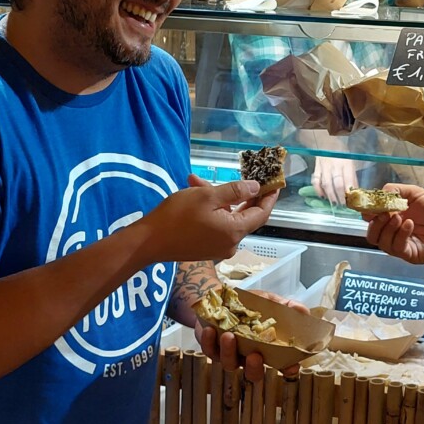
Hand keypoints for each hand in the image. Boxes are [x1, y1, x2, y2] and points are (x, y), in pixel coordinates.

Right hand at [141, 175, 276, 262]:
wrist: (149, 242)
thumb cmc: (177, 216)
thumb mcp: (207, 196)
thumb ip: (235, 191)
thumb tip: (256, 187)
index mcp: (235, 231)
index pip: (262, 213)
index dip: (269, 197)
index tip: (274, 183)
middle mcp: (231, 243)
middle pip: (245, 215)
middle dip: (240, 193)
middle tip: (241, 175)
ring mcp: (218, 248)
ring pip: (227, 217)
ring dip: (219, 199)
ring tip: (197, 181)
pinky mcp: (206, 248)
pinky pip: (216, 225)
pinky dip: (211, 210)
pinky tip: (194, 193)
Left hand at [195, 291, 309, 382]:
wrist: (221, 297)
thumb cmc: (249, 303)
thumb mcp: (269, 302)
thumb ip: (286, 307)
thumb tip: (302, 310)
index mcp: (266, 348)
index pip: (281, 365)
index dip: (287, 369)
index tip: (291, 367)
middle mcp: (249, 356)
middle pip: (254, 373)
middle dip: (254, 368)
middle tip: (254, 355)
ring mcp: (231, 354)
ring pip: (230, 364)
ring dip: (229, 352)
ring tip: (229, 335)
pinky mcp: (212, 348)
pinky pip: (210, 351)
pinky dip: (209, 342)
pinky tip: (210, 330)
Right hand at [312, 156, 357, 204]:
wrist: (326, 142)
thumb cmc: (341, 153)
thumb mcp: (351, 162)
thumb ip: (352, 177)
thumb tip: (355, 192)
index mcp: (346, 162)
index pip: (348, 179)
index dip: (349, 191)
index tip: (350, 201)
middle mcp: (335, 165)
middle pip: (337, 183)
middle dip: (339, 196)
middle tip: (342, 205)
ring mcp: (324, 167)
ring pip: (326, 183)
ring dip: (330, 195)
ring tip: (334, 203)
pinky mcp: (316, 168)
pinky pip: (315, 181)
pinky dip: (318, 190)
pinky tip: (322, 196)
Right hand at [363, 183, 423, 263]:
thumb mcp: (415, 193)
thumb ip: (395, 192)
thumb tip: (376, 197)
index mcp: (393, 218)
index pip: (372, 220)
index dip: (368, 214)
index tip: (369, 208)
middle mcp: (394, 233)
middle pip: (372, 235)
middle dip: (376, 223)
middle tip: (385, 214)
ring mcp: (401, 245)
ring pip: (381, 242)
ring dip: (388, 228)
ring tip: (400, 217)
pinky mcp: (409, 254)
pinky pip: (396, 248)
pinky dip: (400, 235)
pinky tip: (409, 225)